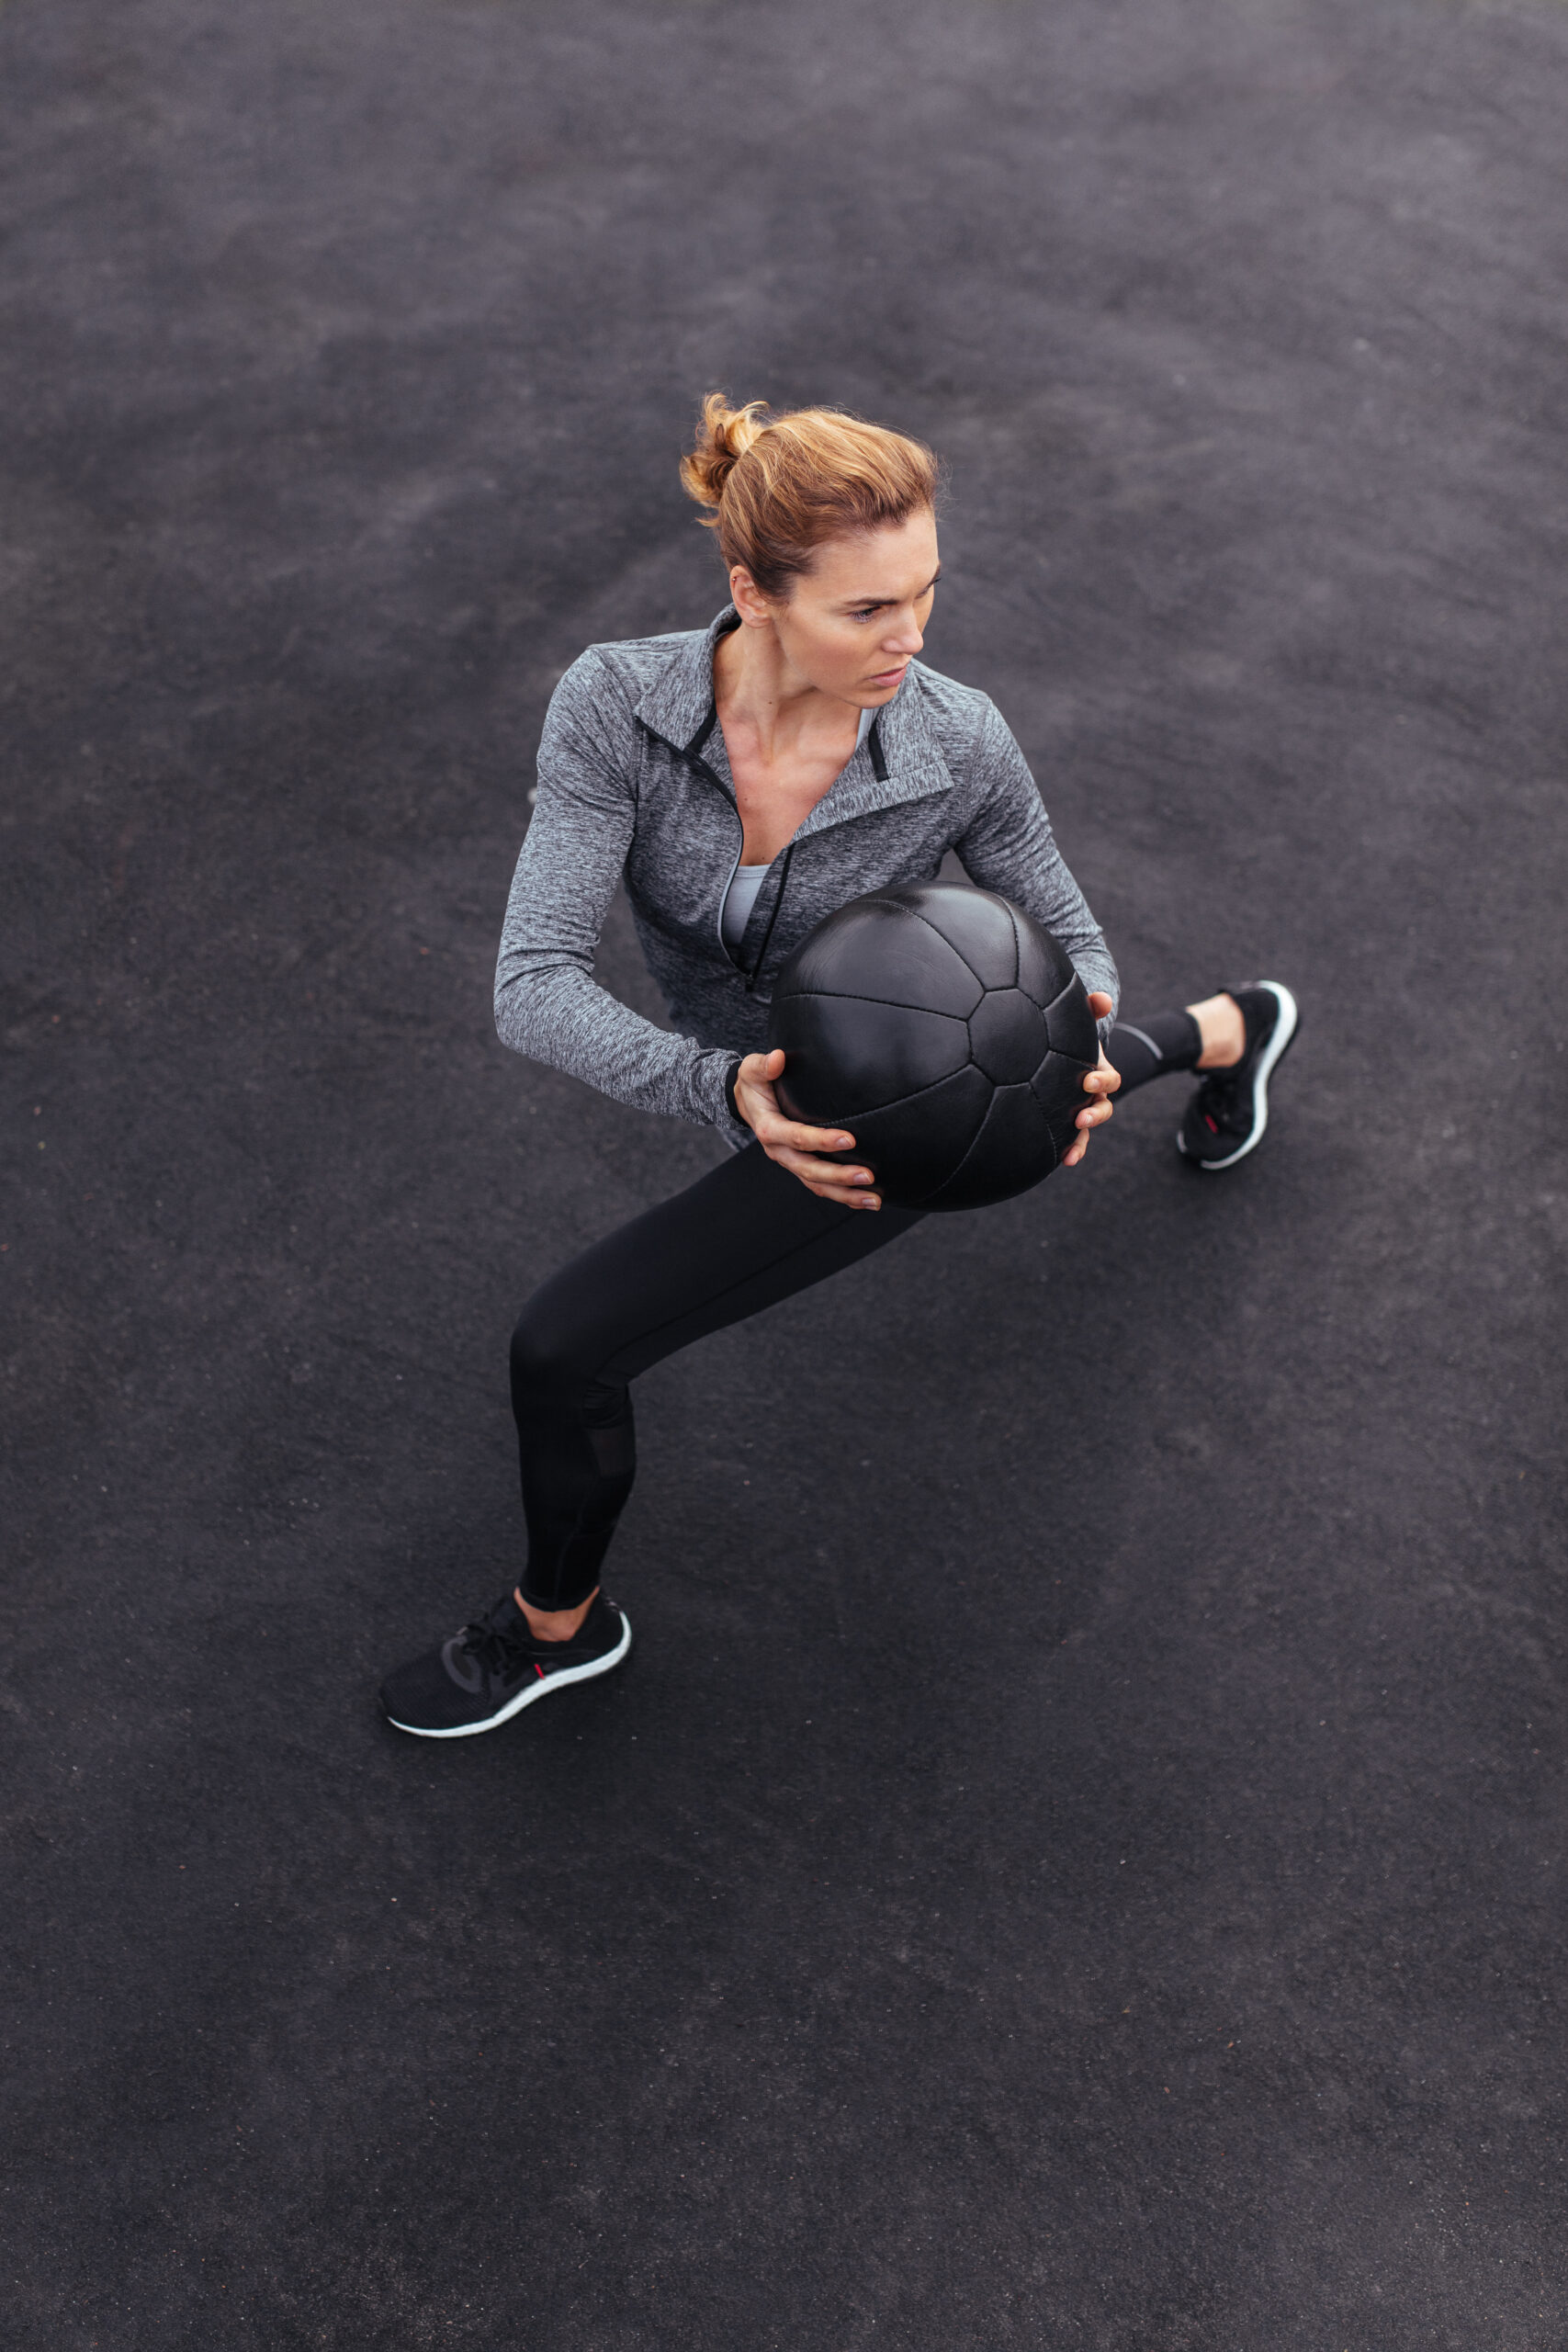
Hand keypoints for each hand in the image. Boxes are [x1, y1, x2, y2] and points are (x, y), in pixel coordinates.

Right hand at [733, 1048, 881, 1208]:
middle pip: (809, 1170)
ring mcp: (789, 1161)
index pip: (797, 1137)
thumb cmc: (754, 1082)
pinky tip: (865, 1199)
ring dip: (845, 1194)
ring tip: (874, 1201)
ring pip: (816, 1184)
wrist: (744, 1101)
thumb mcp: (752, 1069)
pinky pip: (819, 1185)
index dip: (822, 1140)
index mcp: (769, 1129)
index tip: (850, 1138)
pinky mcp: (799, 1165)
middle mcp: (779, 1151)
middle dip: (839, 1176)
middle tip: (868, 1176)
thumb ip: (764, 1065)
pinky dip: (842, 1194)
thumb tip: (778, 1058)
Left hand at [1062, 992, 1120, 1168]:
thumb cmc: (1068, 1036)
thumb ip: (1091, 1008)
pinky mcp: (1062, 1120)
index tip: (1086, 1079)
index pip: (1110, 1080)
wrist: (1054, 1051)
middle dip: (1095, 1115)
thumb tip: (1102, 999)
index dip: (1102, 1081)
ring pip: (1086, 1130)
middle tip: (1081, 1117)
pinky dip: (1067, 1150)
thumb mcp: (1079, 1021)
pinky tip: (1056, 1161)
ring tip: (1070, 1154)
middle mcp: (1091, 1094)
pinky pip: (1069, 1139)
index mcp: (1098, 1072)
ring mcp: (1079, 1108)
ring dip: (1081, 1141)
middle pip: (1103, 1109)